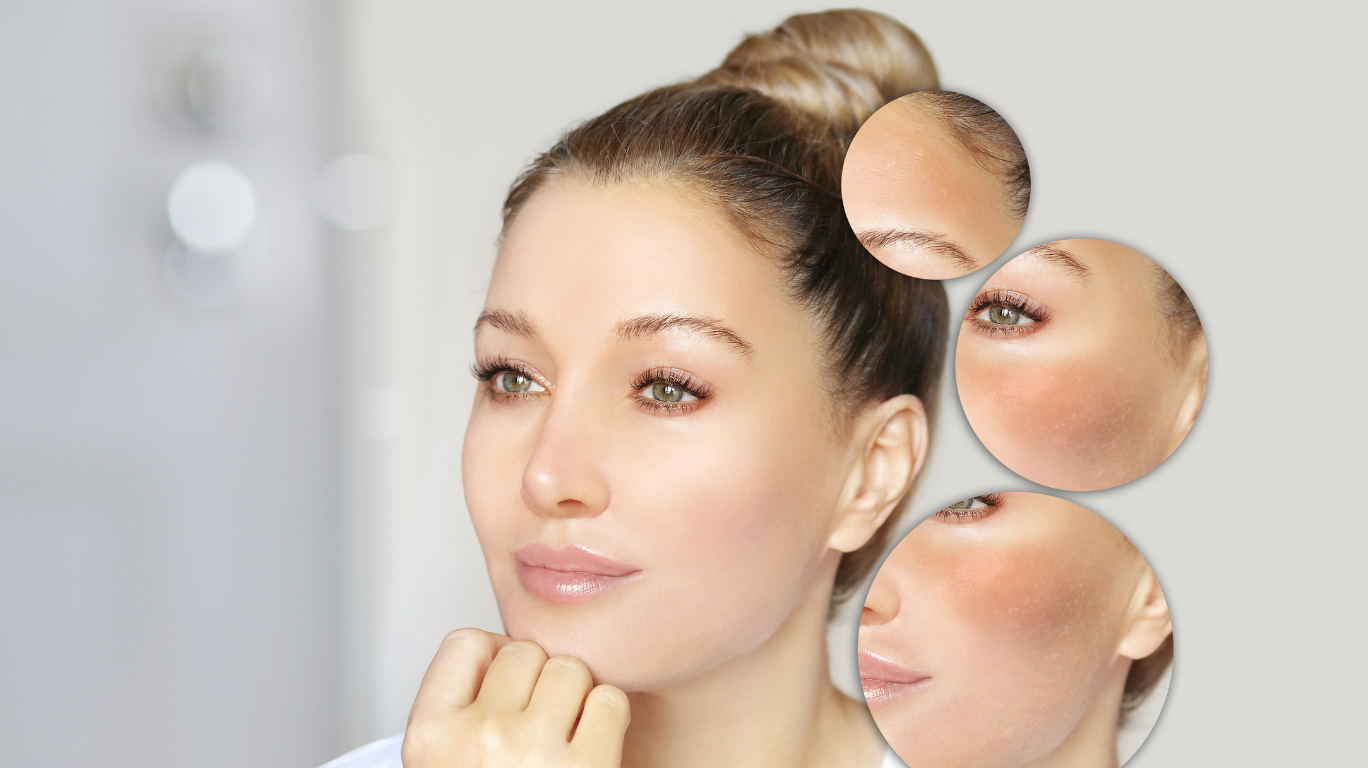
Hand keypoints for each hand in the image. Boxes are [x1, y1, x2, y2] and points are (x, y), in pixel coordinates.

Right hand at [402, 628, 629, 767]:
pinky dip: (609, 721)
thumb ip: (464, 707)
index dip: (493, 661)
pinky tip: (591, 752)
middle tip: (537, 731)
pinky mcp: (586, 765)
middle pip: (525, 652)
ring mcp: (531, 751)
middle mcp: (475, 739)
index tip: (502, 693)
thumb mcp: (448, 763)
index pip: (466, 642)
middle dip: (538, 682)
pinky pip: (609, 700)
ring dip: (577, 699)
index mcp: (429, 738)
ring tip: (562, 744)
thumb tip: (507, 647)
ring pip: (571, 670)